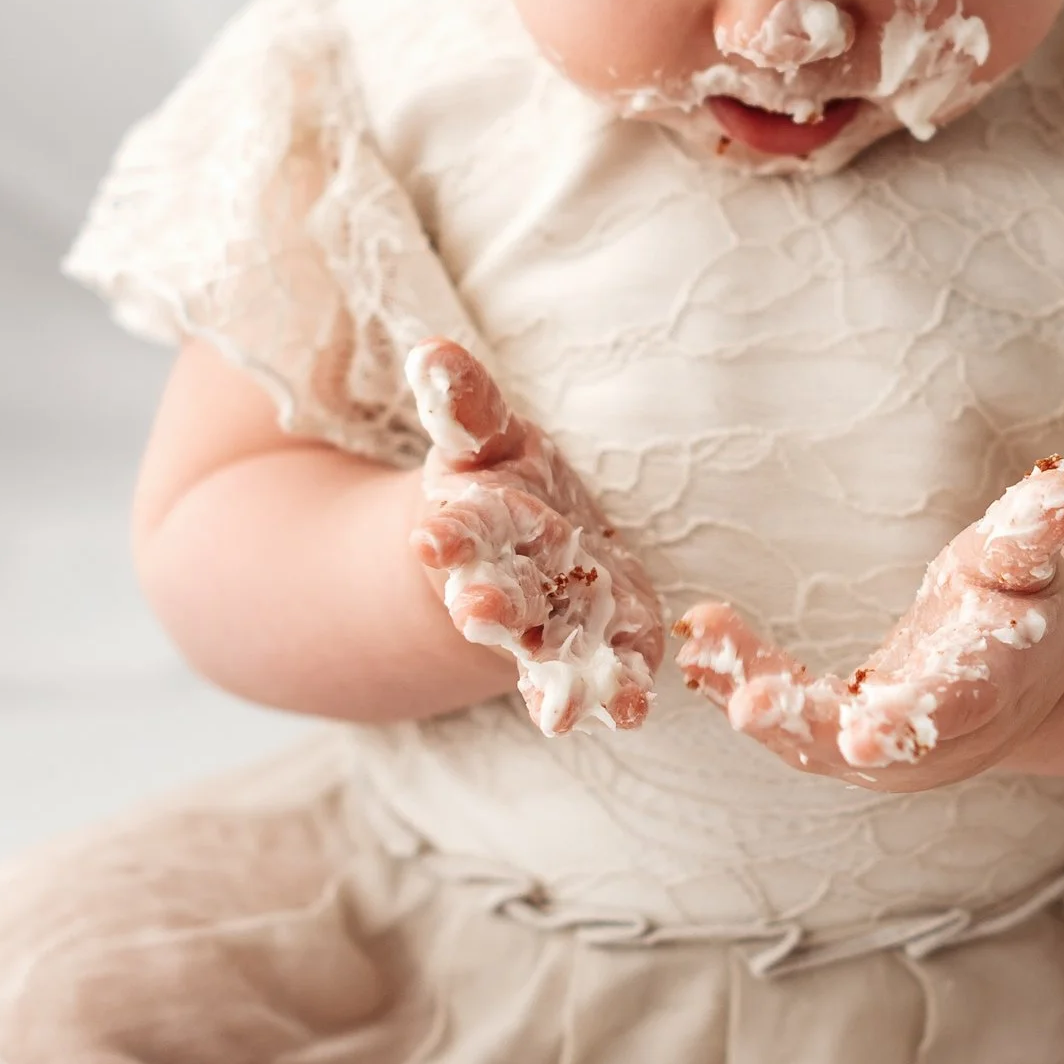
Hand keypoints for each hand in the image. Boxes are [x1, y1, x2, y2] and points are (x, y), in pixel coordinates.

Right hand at [406, 339, 662, 737]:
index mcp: (476, 527)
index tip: (430, 541)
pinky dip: (620, 691)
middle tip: (478, 615)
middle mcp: (508, 585)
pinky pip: (615, 667)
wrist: (519, 563)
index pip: (457, 529)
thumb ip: (465, 406)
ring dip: (554, 679)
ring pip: (548, 653)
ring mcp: (555, 623)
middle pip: (497, 598)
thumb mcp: (484, 439)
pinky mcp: (609, 641)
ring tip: (561, 712)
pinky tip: (633, 711)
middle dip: (488, 607)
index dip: (446, 534)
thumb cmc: (501, 488)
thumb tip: (432, 351)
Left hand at [676, 459, 1063, 787]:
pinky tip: (695, 660)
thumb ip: (1034, 533)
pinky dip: (740, 693)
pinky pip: (787, 726)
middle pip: (869, 743)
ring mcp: (884, 748)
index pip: (951, 708)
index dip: (911, 719)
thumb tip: (1063, 484)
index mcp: (989, 687)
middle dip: (807, 727)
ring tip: (703, 656)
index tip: (866, 726)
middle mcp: (932, 736)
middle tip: (749, 708)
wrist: (1018, 681)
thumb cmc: (1018, 609)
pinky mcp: (840, 740)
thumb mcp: (1031, 567)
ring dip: (758, 706)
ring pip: (815, 742)